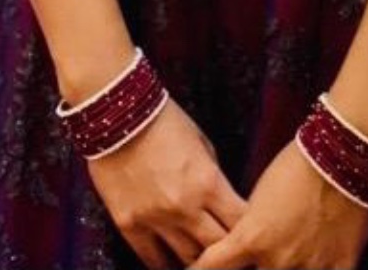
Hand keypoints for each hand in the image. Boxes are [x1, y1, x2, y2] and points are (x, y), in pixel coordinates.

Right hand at [83, 95, 248, 269]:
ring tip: (202, 260)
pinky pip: (152, 260)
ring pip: (188, 260)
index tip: (250, 234)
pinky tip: (173, 264)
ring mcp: (155, 219)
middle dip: (228, 251)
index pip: (240, 223)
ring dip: (198, 261)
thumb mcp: (201, 142)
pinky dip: (166, 265)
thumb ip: (213, 176)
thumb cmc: (164, 121)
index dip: (248, 231)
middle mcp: (185, 207)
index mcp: (208, 182)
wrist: (117, 113)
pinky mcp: (129, 225)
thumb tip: (223, 203)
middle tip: (230, 252)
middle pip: (218, 248)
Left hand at [187, 139, 367, 268]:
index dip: (198, 269)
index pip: (211, 268)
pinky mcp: (340, 268)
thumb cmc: (297, 165)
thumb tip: (242, 248)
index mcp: (251, 239)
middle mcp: (276, 262)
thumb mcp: (259, 195)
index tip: (196, 267)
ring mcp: (309, 268)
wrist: (342, 154)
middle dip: (245, 269)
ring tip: (282, 257)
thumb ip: (248, 228)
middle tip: (247, 259)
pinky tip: (312, 264)